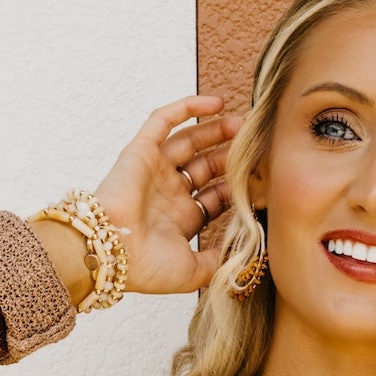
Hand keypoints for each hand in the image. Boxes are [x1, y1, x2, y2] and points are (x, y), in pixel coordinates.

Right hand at [89, 93, 241, 294]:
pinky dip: (188, 107)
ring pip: (190, 140)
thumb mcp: (193, 272)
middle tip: (257, 145)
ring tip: (242, 123)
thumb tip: (242, 256)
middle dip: (231, 155)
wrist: (112, 253)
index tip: (263, 179)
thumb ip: (218, 262)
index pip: (216, 196)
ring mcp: (155, 170)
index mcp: (180, 219)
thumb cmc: (146, 267)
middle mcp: (169, 192)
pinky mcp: (141, 150)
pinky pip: (165, 120)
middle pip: (206, 166)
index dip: (239, 187)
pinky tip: (216, 103)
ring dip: (216, 130)